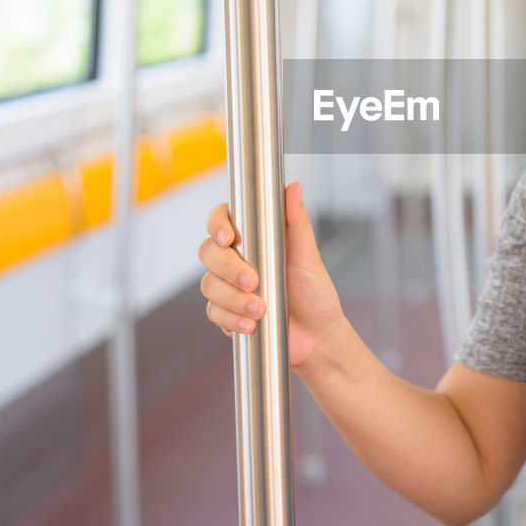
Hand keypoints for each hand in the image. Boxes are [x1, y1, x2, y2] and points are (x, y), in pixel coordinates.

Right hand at [198, 182, 348, 373]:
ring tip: (261, 310)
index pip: (222, 222)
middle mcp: (237, 260)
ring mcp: (229, 287)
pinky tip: (250, 325)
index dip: (217, 224)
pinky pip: (214, 312)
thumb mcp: (308, 258)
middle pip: (209, 252)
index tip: (229, 238)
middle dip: (228, 268)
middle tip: (254, 282)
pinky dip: (230, 319)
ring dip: (233, 298)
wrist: (317, 339)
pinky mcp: (226, 313)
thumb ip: (298, 223)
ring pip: (209, 285)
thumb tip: (294, 187)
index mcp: (255, 240)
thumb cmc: (315, 294)